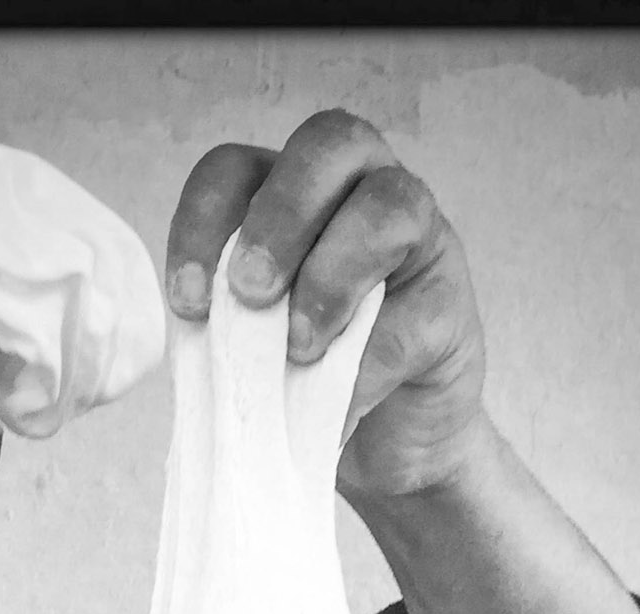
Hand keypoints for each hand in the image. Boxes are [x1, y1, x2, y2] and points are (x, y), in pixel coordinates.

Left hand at [164, 108, 488, 499]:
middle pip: (327, 144)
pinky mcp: (450, 303)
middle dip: (280, 217)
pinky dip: (368, 365)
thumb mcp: (250, 347)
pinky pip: (413, 315)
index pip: (237, 169)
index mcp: (290, 193)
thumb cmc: (303, 381)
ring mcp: (417, 237)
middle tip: (251, 292)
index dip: (203, 221)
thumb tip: (207, 333)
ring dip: (333, 274)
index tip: (188, 300)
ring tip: (301, 348)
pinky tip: (339, 406)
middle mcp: (359, 189)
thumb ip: (228, 324)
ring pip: (388, 205)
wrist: (380, 444)